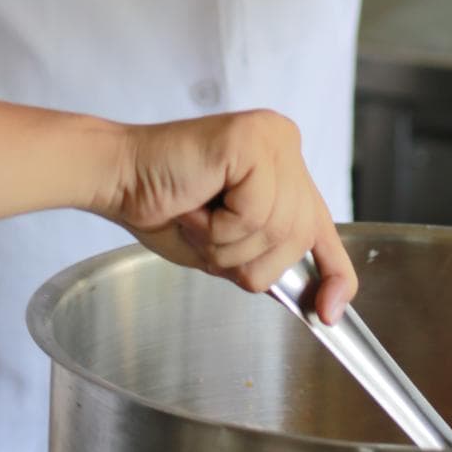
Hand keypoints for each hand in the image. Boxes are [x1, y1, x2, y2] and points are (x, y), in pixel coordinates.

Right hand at [100, 110, 356, 318]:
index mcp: (283, 165)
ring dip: (227, 245)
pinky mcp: (250, 140)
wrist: (116, 177)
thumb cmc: (163, 207)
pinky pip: (254, 213)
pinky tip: (193, 206)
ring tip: (195, 217)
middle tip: (205, 237)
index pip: (324, 227)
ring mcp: (270, 138)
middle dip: (250, 259)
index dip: (335, 275)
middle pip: (301, 236)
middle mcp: (284, 143)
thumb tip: (319, 303)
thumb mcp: (230, 245)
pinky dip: (218, 227)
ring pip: (279, 230)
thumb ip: (271, 258)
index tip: (328, 312)